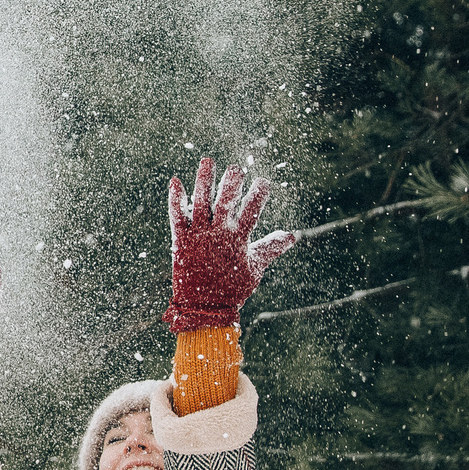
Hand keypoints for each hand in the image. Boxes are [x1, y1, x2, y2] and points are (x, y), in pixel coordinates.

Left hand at [166, 157, 298, 330]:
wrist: (203, 308)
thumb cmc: (232, 289)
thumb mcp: (255, 268)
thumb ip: (272, 248)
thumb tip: (293, 235)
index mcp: (238, 241)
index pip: (251, 213)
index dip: (258, 196)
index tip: (264, 180)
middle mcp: (218, 234)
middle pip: (225, 203)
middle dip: (231, 183)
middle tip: (236, 168)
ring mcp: (198, 236)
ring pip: (200, 203)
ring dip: (204, 181)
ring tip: (207, 161)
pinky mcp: (180, 241)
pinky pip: (176, 216)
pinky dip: (175, 199)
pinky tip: (175, 181)